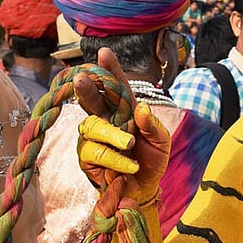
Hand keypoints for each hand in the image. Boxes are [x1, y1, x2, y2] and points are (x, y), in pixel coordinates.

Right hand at [74, 48, 170, 203]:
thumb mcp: (161, 140)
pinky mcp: (87, 158)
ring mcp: (93, 138)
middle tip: (81, 78)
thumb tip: (141, 107)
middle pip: (92, 100)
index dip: (110, 70)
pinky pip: (94, 152)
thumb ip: (152, 124)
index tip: (104, 53)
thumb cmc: (152, 159)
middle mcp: (106, 120)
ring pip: (92, 127)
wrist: (146, 189)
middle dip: (87, 88)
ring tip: (130, 144)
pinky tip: (129, 165)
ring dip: (113, 134)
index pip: (116, 87)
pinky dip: (114, 158)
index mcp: (125, 110)